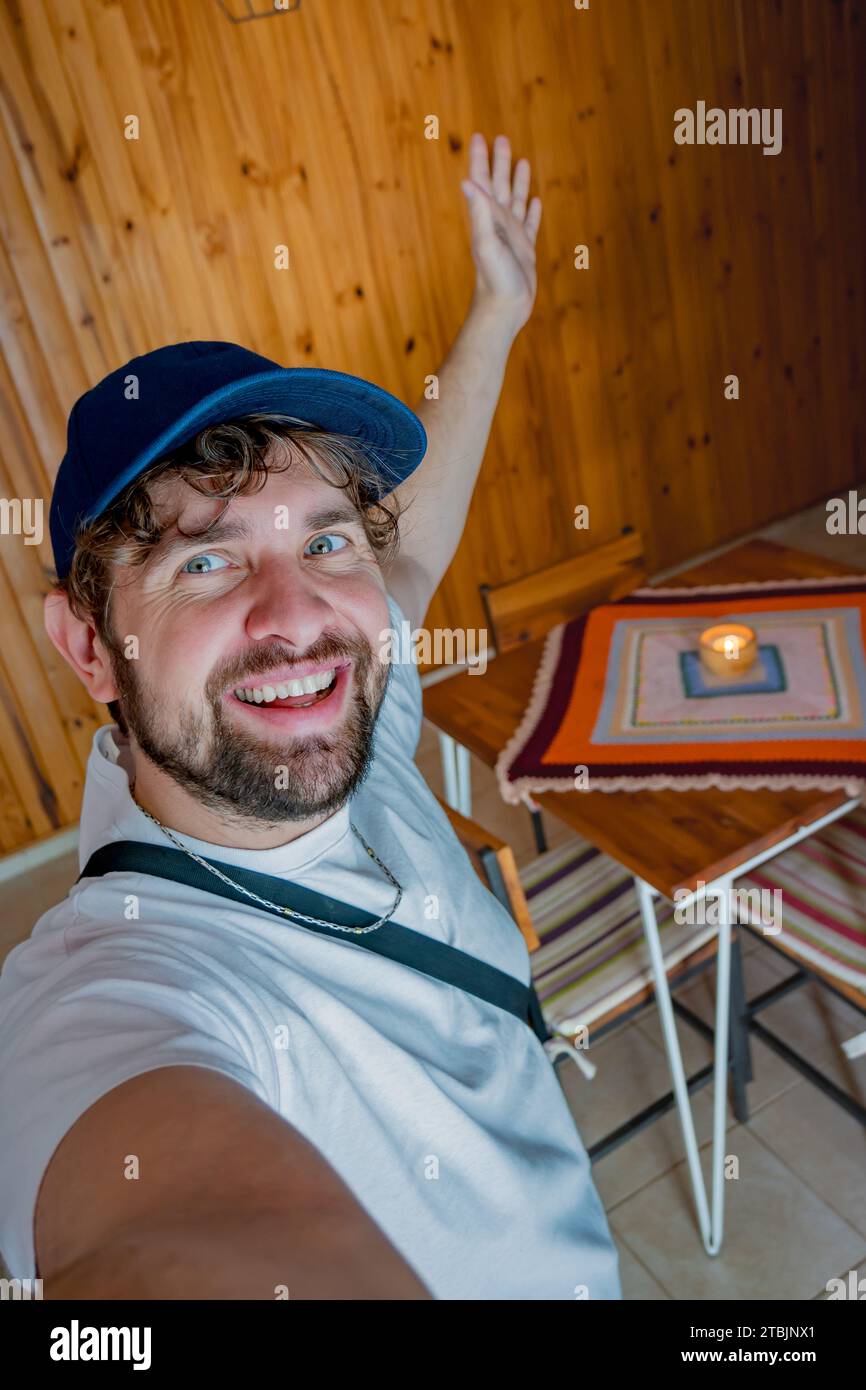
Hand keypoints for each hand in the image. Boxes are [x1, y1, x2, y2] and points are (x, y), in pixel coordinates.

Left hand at [461, 132, 541, 334]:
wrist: (504, 307)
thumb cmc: (494, 278)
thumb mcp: (486, 242)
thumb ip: (479, 211)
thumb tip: (467, 181)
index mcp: (488, 218)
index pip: (482, 181)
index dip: (481, 159)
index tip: (480, 137)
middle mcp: (499, 223)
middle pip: (499, 185)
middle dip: (499, 162)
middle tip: (501, 139)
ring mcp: (512, 236)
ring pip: (516, 200)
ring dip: (518, 181)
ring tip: (521, 161)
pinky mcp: (525, 250)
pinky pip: (530, 224)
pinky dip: (533, 211)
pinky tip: (536, 202)